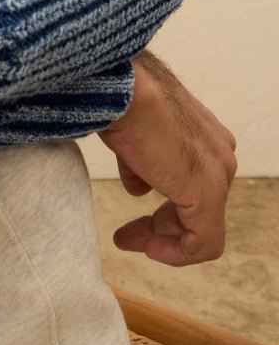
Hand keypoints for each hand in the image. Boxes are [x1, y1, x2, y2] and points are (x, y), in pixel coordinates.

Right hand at [98, 51, 237, 265]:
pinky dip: (176, 253)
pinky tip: (149, 249)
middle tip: (126, 236)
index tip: (131, 218)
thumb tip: (138, 188)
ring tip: (128, 241)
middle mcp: (219, 155)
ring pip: (201, 227)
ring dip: (164, 240)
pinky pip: (203, 242)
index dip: (162, 210)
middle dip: (161, 227)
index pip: (190, 185)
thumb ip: (140, 164)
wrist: (124, 91)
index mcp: (205, 137)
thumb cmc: (123, 101)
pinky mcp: (207, 194)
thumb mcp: (132, 137)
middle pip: (197, 209)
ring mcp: (217, 175)